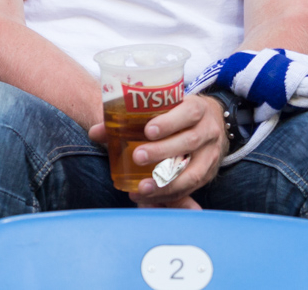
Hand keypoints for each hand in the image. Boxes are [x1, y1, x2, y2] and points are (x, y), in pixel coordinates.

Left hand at [88, 93, 228, 206]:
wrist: (210, 123)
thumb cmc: (179, 116)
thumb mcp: (165, 109)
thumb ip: (132, 119)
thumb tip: (96, 132)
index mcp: (198, 109)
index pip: (188, 113)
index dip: (170, 122)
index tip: (148, 130)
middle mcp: (209, 131)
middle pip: (189, 141)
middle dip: (163, 152)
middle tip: (138, 157)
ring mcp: (211, 154)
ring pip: (193, 171)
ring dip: (167, 182)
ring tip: (142, 188)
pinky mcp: (209, 173)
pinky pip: (191, 188)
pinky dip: (170, 195)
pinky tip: (150, 197)